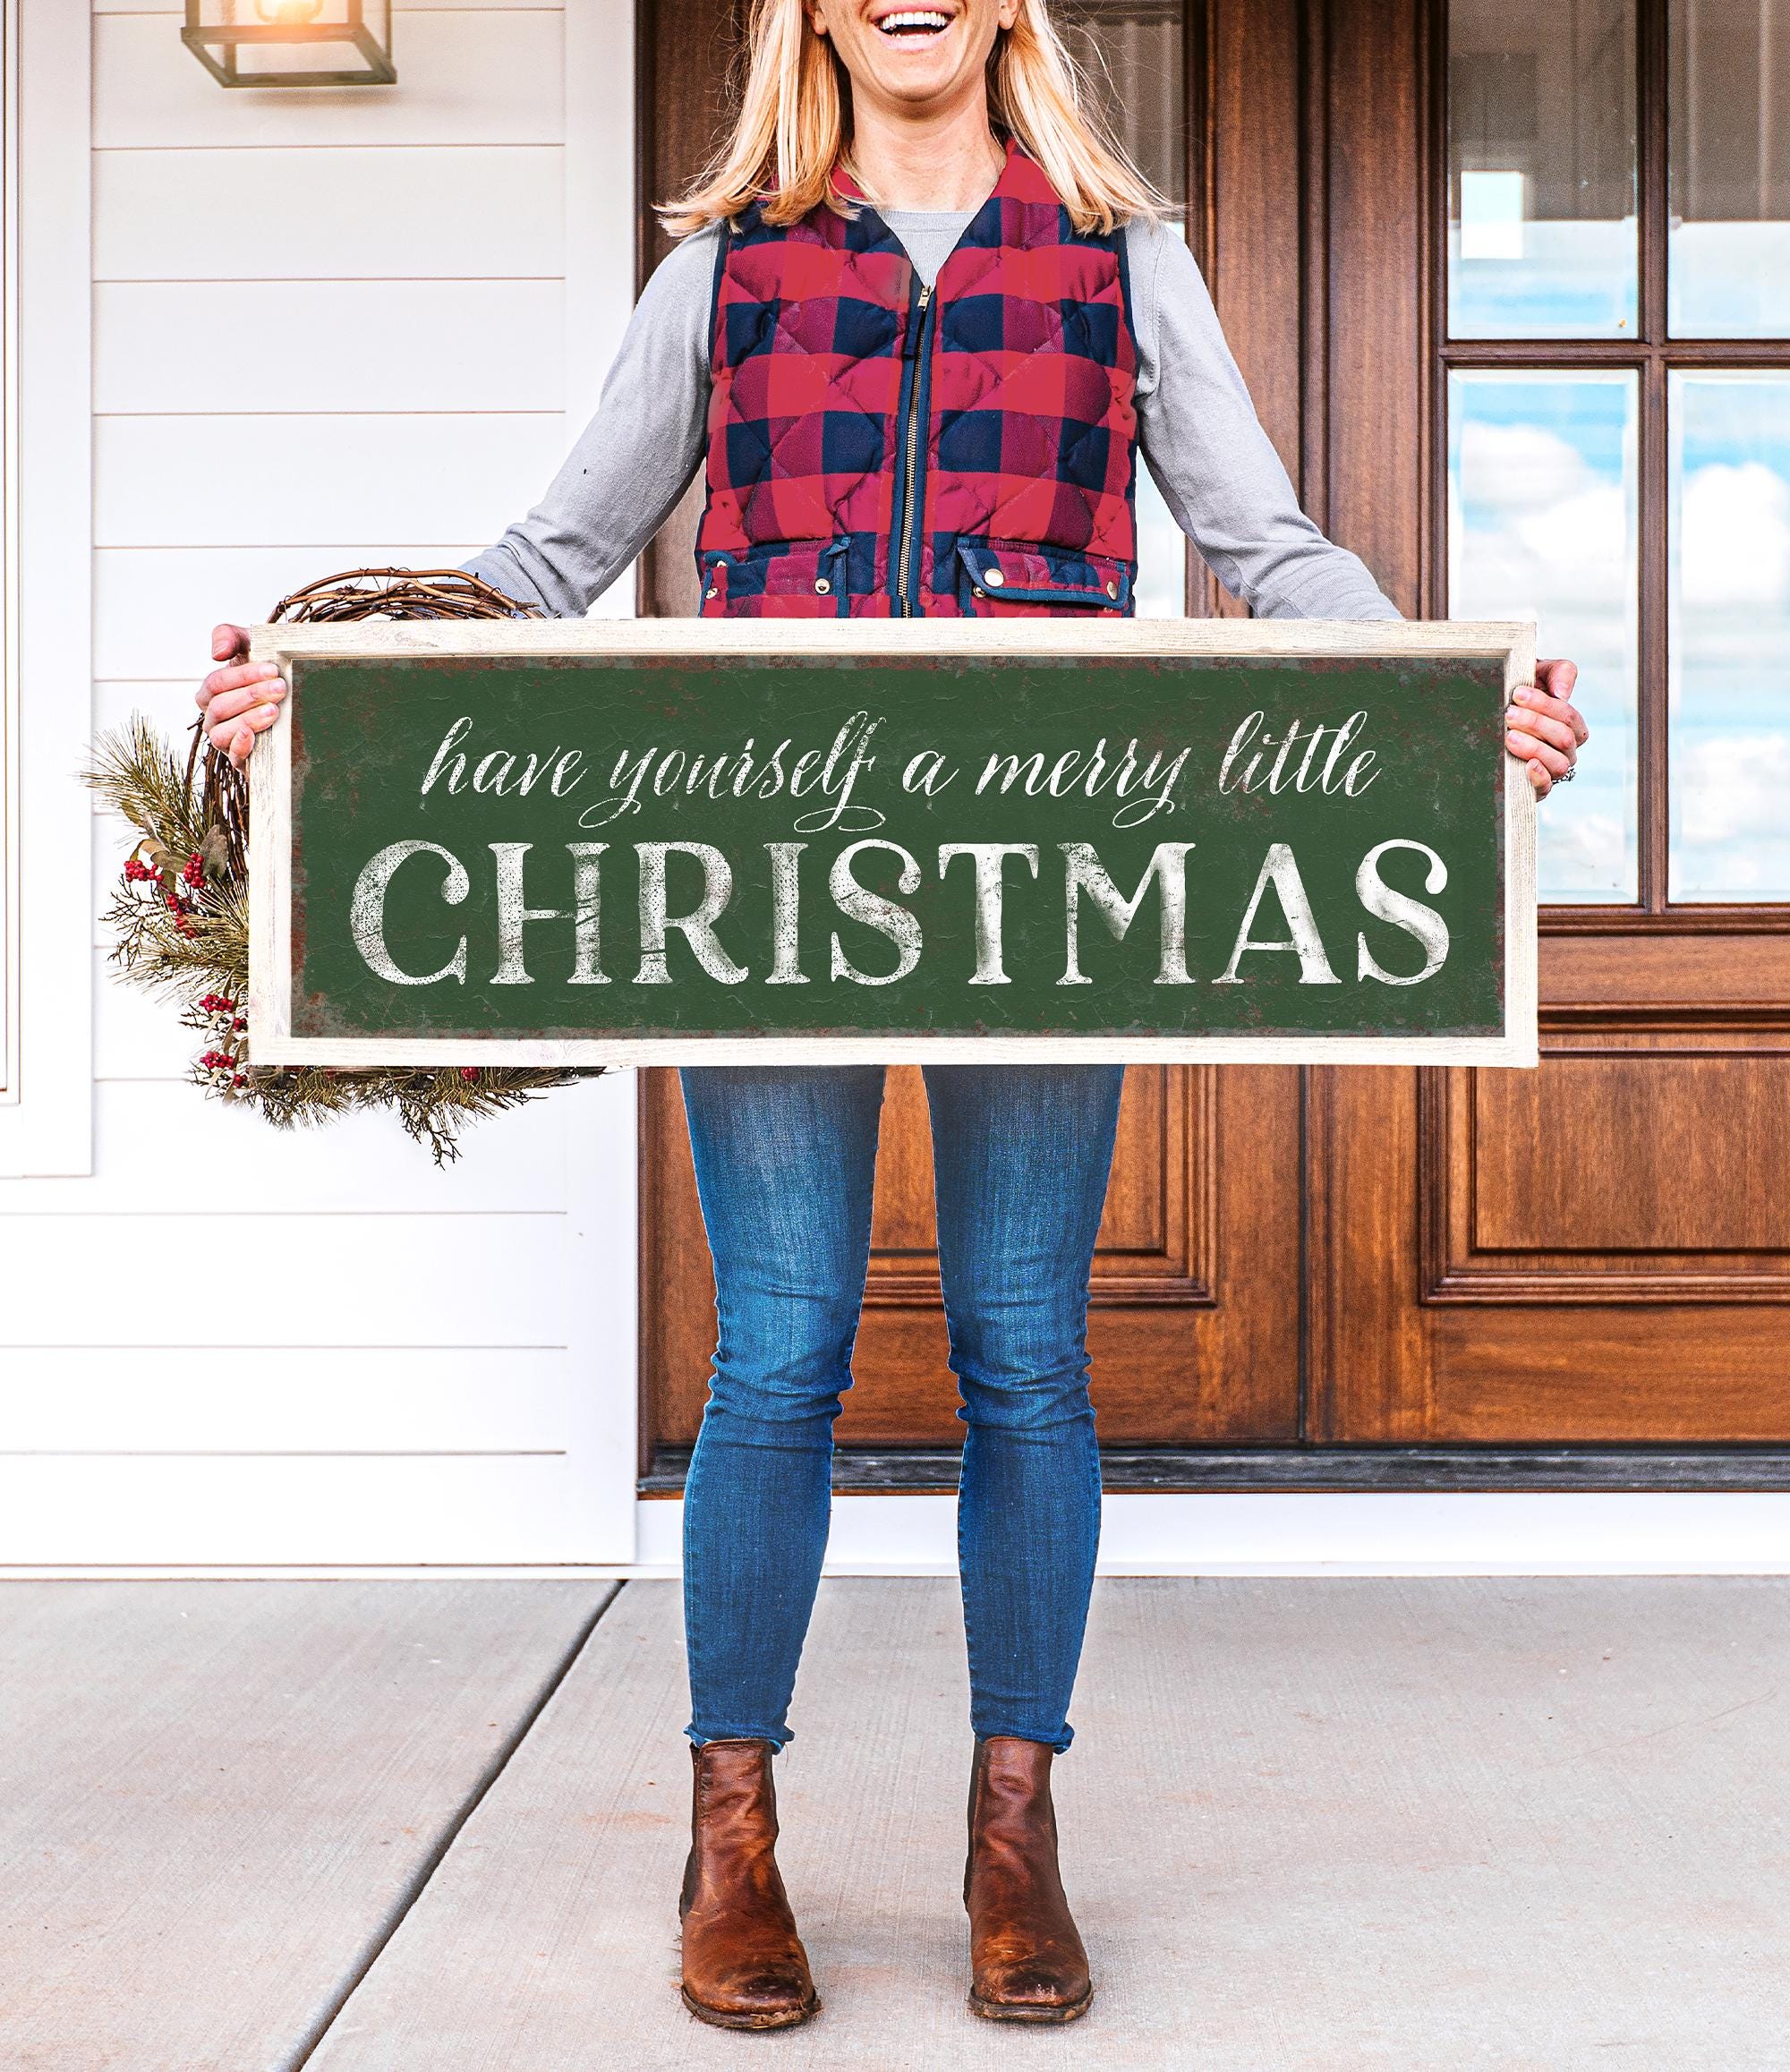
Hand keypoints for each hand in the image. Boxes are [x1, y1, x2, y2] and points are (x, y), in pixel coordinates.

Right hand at [197, 623, 286, 767]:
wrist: (297, 702)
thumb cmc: (268, 672)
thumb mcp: (251, 647)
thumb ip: (229, 637)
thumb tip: (216, 653)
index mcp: (212, 693)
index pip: (216, 683)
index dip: (243, 676)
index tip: (273, 669)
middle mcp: (214, 718)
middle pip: (221, 707)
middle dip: (251, 695)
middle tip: (281, 688)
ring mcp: (226, 740)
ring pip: (222, 732)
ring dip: (248, 719)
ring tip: (274, 710)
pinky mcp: (242, 760)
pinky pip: (232, 757)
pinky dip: (240, 746)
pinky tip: (252, 734)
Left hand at [1506, 658, 1586, 798]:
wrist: (1495, 713)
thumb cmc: (1522, 693)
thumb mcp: (1541, 674)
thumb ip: (1560, 672)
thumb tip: (1563, 693)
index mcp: (1571, 725)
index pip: (1568, 717)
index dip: (1545, 705)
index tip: (1517, 694)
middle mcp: (1566, 749)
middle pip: (1563, 738)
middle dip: (1535, 724)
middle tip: (1508, 714)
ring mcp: (1553, 769)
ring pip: (1558, 763)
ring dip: (1534, 747)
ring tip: (1509, 736)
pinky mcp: (1538, 786)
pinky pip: (1547, 787)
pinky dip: (1540, 777)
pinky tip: (1528, 764)